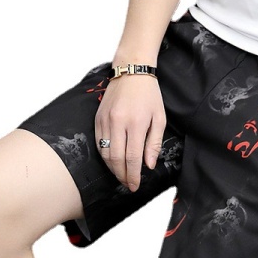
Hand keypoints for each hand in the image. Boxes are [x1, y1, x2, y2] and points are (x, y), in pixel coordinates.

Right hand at [94, 75, 166, 191]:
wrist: (131, 71)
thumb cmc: (149, 95)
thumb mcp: (160, 119)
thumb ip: (154, 144)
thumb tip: (149, 165)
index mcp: (136, 123)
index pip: (132, 158)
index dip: (133, 175)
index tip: (135, 186)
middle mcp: (118, 122)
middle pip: (117, 159)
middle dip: (122, 175)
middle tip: (128, 184)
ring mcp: (106, 120)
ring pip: (105, 153)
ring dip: (113, 168)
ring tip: (121, 175)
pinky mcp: (98, 118)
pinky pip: (99, 143)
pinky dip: (105, 156)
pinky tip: (112, 161)